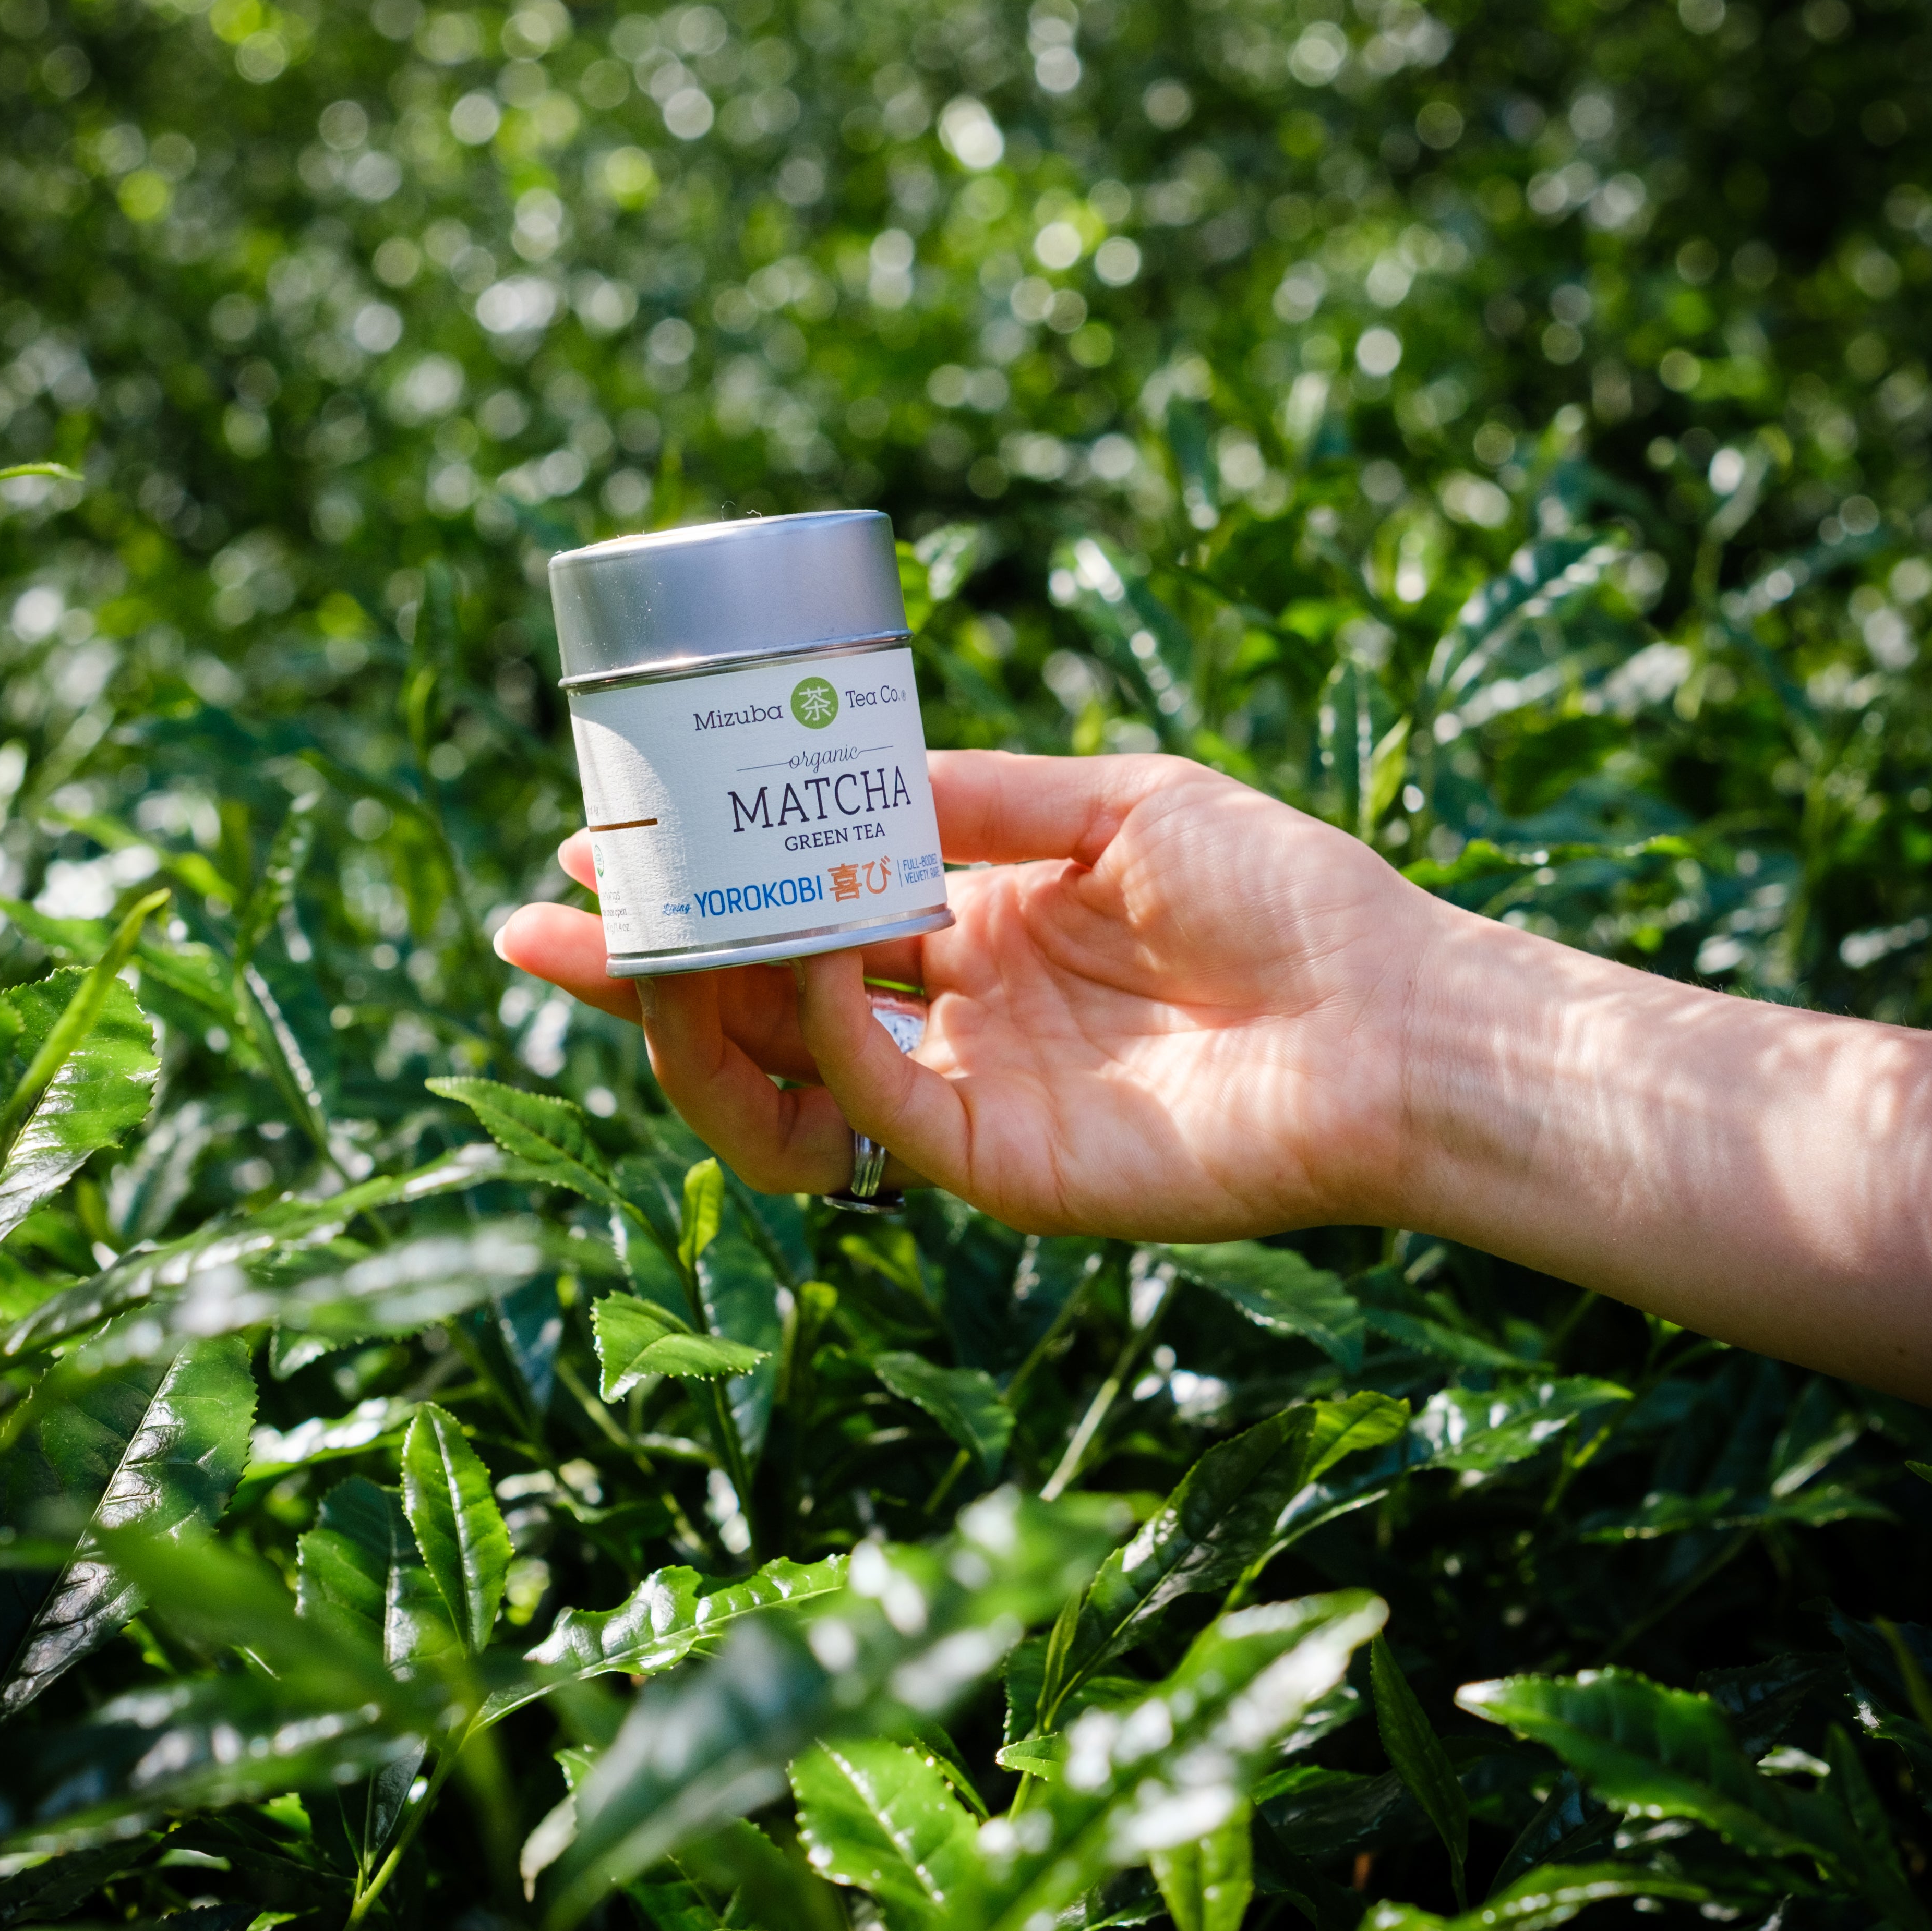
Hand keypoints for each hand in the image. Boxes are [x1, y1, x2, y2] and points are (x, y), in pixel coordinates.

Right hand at [496, 751, 1440, 1238]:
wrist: (1395, 1018)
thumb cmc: (1286, 895)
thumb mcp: (1116, 799)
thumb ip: (971, 795)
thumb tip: (839, 763)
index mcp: (974, 920)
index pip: (799, 908)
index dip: (702, 878)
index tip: (599, 838)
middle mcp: (950, 1012)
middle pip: (758, 995)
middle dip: (641, 962)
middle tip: (536, 923)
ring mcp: (963, 1096)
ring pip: (780, 1071)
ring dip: (693, 1010)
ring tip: (631, 947)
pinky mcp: (993, 1167)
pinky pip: (865, 1105)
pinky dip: (819, 1034)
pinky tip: (810, 954)